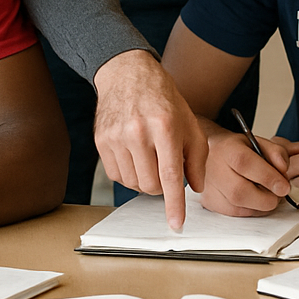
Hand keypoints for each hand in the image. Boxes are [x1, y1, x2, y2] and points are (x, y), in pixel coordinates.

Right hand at [93, 49, 207, 229]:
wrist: (128, 74)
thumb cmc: (163, 99)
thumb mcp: (190, 122)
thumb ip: (197, 157)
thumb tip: (194, 187)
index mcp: (165, 125)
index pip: (170, 174)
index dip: (174, 203)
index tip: (176, 225)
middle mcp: (138, 131)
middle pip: (150, 185)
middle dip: (162, 186)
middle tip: (165, 169)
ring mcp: (116, 136)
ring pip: (133, 183)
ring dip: (145, 180)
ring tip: (150, 157)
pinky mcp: (101, 140)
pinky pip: (116, 175)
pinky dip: (129, 173)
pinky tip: (135, 155)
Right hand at [199, 125, 291, 215]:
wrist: (213, 155)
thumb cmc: (237, 149)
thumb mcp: (258, 142)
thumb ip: (275, 152)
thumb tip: (283, 168)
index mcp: (228, 148)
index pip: (245, 163)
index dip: (267, 177)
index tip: (284, 186)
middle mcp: (215, 168)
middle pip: (239, 191)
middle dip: (266, 198)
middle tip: (278, 193)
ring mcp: (209, 188)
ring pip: (238, 207)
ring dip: (260, 205)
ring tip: (266, 193)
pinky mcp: (211, 203)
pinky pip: (236, 214)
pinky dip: (252, 209)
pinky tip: (255, 199)